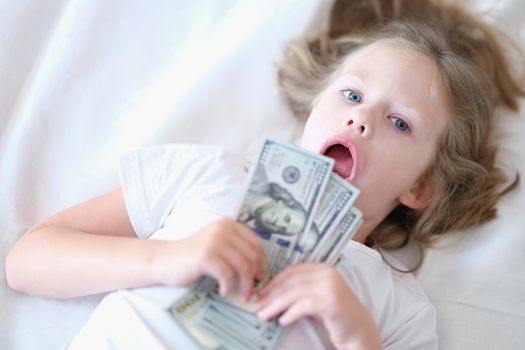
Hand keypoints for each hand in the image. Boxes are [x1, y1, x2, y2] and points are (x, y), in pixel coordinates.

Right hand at [151, 218, 263, 299]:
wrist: (165, 260)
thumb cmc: (193, 257)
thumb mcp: (217, 245)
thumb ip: (235, 248)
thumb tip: (260, 267)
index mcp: (227, 224)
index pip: (255, 242)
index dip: (260, 261)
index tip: (257, 275)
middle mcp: (222, 229)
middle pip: (251, 255)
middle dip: (253, 276)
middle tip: (250, 290)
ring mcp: (214, 241)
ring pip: (242, 266)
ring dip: (244, 285)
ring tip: (242, 295)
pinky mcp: (206, 256)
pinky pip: (227, 275)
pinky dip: (229, 286)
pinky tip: (224, 291)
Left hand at [251, 263, 380, 349]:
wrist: (359, 331)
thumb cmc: (334, 316)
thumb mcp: (313, 299)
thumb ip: (297, 293)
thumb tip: (267, 295)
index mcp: (322, 268)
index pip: (292, 271)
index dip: (274, 282)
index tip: (260, 293)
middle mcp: (327, 273)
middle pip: (291, 281)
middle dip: (271, 295)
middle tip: (256, 306)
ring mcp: (330, 285)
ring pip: (295, 293)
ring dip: (276, 305)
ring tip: (264, 315)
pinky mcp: (332, 300)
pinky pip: (304, 305)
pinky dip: (291, 313)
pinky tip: (283, 321)